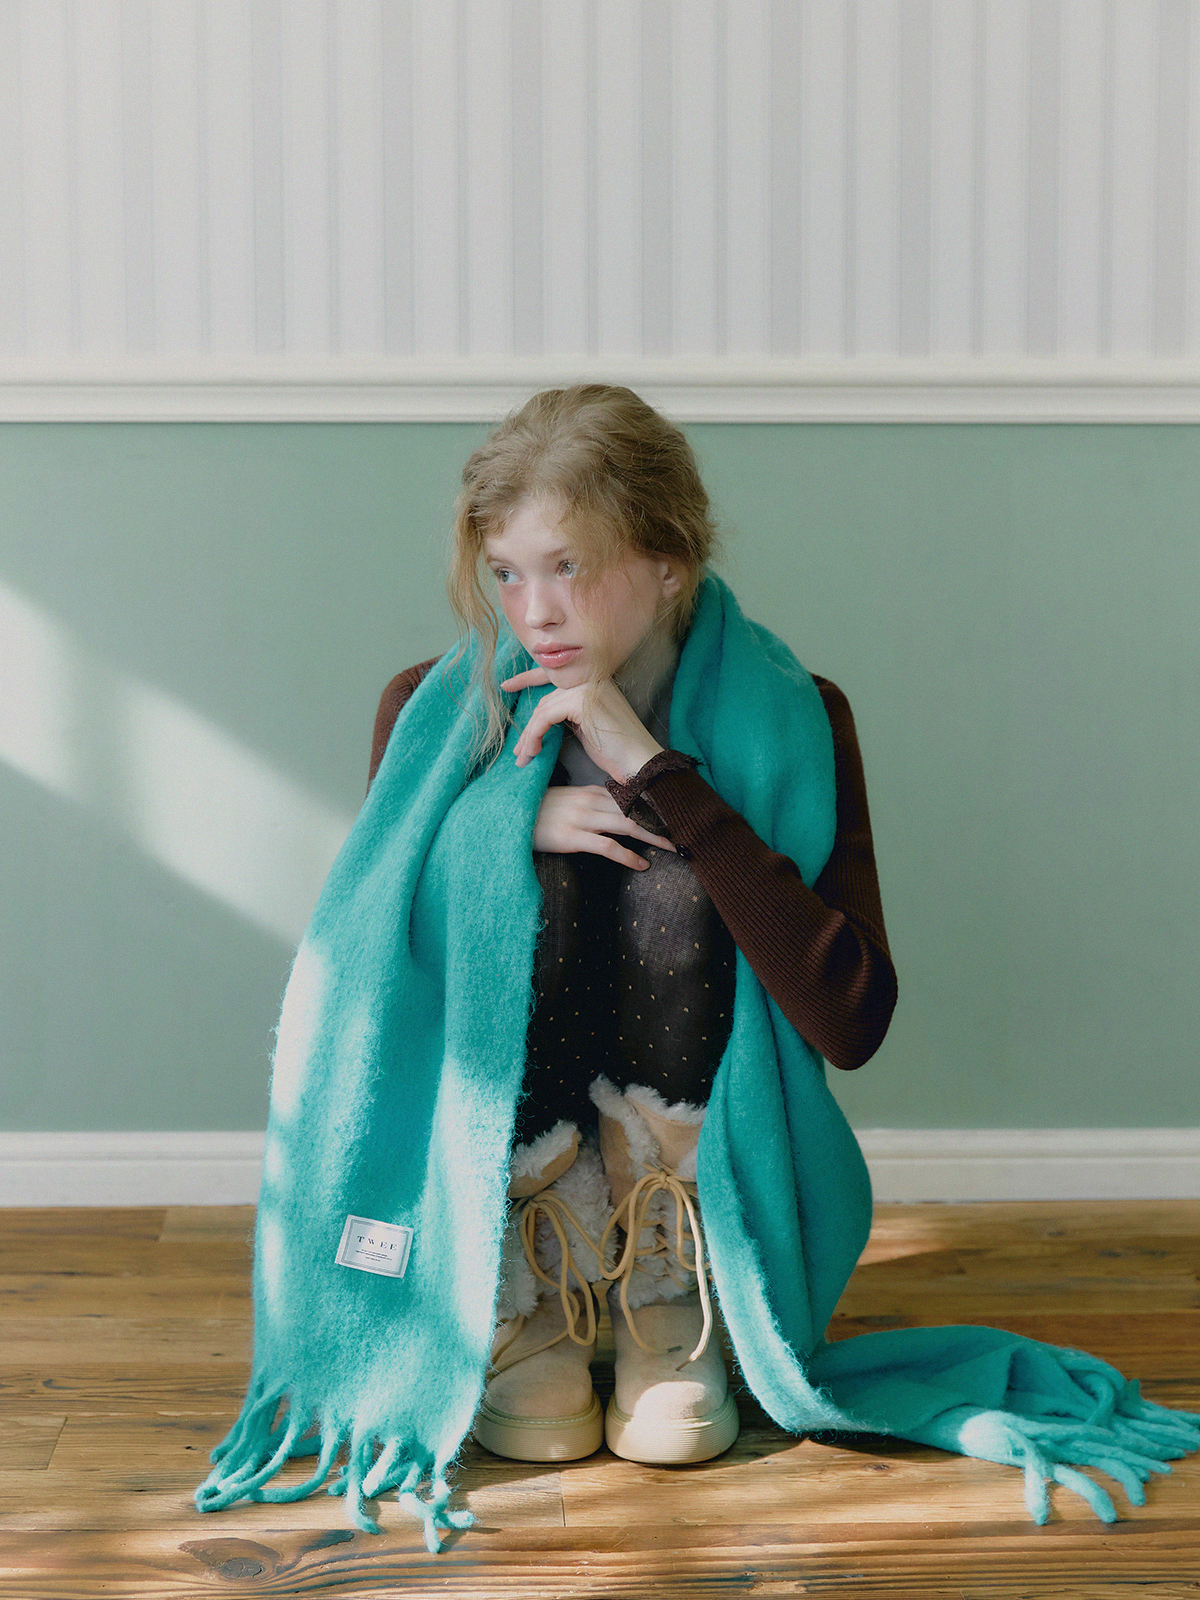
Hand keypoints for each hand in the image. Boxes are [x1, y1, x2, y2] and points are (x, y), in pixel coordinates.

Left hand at [501, 667, 663, 781]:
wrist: (639, 763)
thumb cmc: (615, 750)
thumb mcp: (587, 725)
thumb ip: (568, 711)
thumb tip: (539, 715)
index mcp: (594, 678)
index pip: (553, 674)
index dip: (527, 678)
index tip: (506, 686)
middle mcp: (590, 677)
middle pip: (545, 699)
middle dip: (529, 727)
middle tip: (519, 752)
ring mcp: (586, 686)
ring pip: (542, 709)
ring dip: (529, 736)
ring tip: (524, 758)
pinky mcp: (581, 701)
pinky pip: (545, 717)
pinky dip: (535, 736)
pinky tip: (534, 752)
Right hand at [532, 785, 676, 869]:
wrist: (505, 817)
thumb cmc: (534, 813)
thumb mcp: (564, 801)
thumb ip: (587, 803)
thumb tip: (610, 812)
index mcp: (589, 791)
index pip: (631, 796)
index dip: (655, 806)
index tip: (674, 815)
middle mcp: (590, 801)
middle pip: (636, 809)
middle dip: (662, 820)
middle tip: (685, 831)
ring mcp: (581, 818)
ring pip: (628, 825)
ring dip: (654, 836)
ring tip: (674, 847)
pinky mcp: (572, 837)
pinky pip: (607, 847)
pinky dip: (628, 856)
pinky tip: (642, 865)